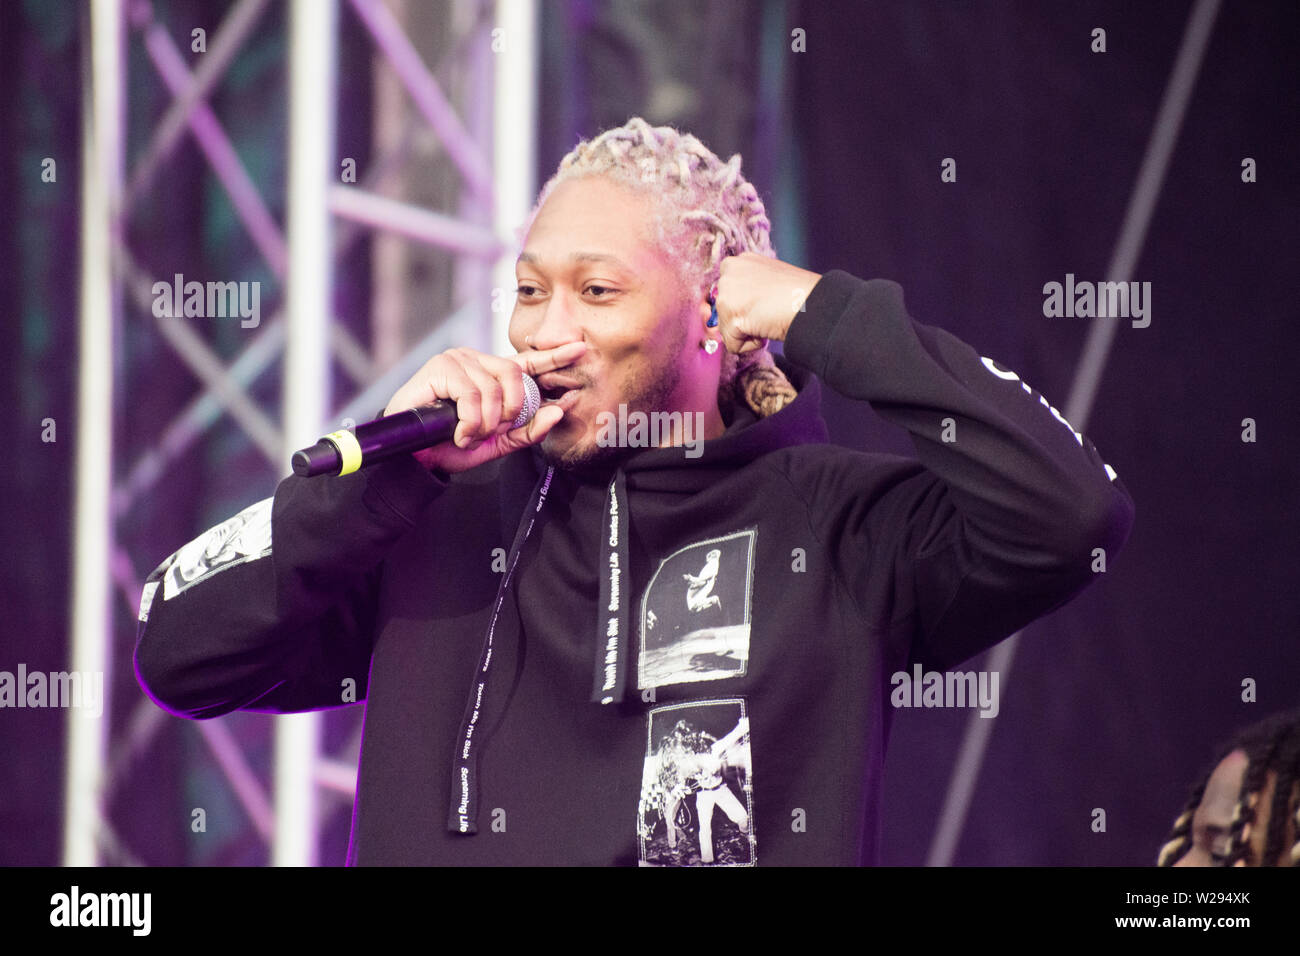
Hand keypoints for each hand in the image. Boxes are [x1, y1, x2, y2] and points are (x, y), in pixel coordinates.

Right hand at [383, 341, 586, 473]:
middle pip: (515, 375)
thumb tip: (558, 412)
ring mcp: (458, 360)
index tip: (579, 349)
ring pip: (493, 388)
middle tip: (492, 430)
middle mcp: (477, 361)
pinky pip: (471, 393)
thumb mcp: (498, 442)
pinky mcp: (440, 367)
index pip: (529, 362)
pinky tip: (459, 433)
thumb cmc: (451, 444)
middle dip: (512, 409)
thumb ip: (529, 430)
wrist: (415, 457)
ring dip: (486, 422)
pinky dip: (470, 421)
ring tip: (469, 436)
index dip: (554, 356)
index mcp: (493, 376)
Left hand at [711, 252, 822, 354]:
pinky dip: (750, 345)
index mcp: (740, 261)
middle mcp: (728, 273)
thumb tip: (737, 309)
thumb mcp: (768, 280)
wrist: (813, 303)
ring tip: (769, 318)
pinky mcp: (730, 315)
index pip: (726, 293)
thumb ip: (748, 288)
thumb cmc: (799, 293)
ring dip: (747, 332)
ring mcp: (727, 293)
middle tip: (768, 312)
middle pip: (723, 312)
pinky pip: (733, 345)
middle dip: (743, 319)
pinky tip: (767, 328)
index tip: (763, 305)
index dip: (743, 306)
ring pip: (727, 329)